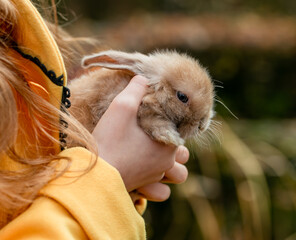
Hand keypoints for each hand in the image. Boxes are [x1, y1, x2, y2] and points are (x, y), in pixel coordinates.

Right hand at [92, 75, 187, 200]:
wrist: (93, 174)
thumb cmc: (109, 140)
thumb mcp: (121, 107)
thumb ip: (135, 89)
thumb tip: (144, 78)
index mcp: (168, 143)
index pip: (182, 129)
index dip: (171, 121)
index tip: (155, 117)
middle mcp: (167, 162)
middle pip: (183, 153)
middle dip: (175, 144)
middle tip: (154, 135)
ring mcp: (157, 176)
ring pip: (177, 172)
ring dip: (171, 165)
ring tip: (153, 154)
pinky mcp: (145, 186)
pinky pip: (162, 189)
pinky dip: (158, 182)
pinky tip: (145, 170)